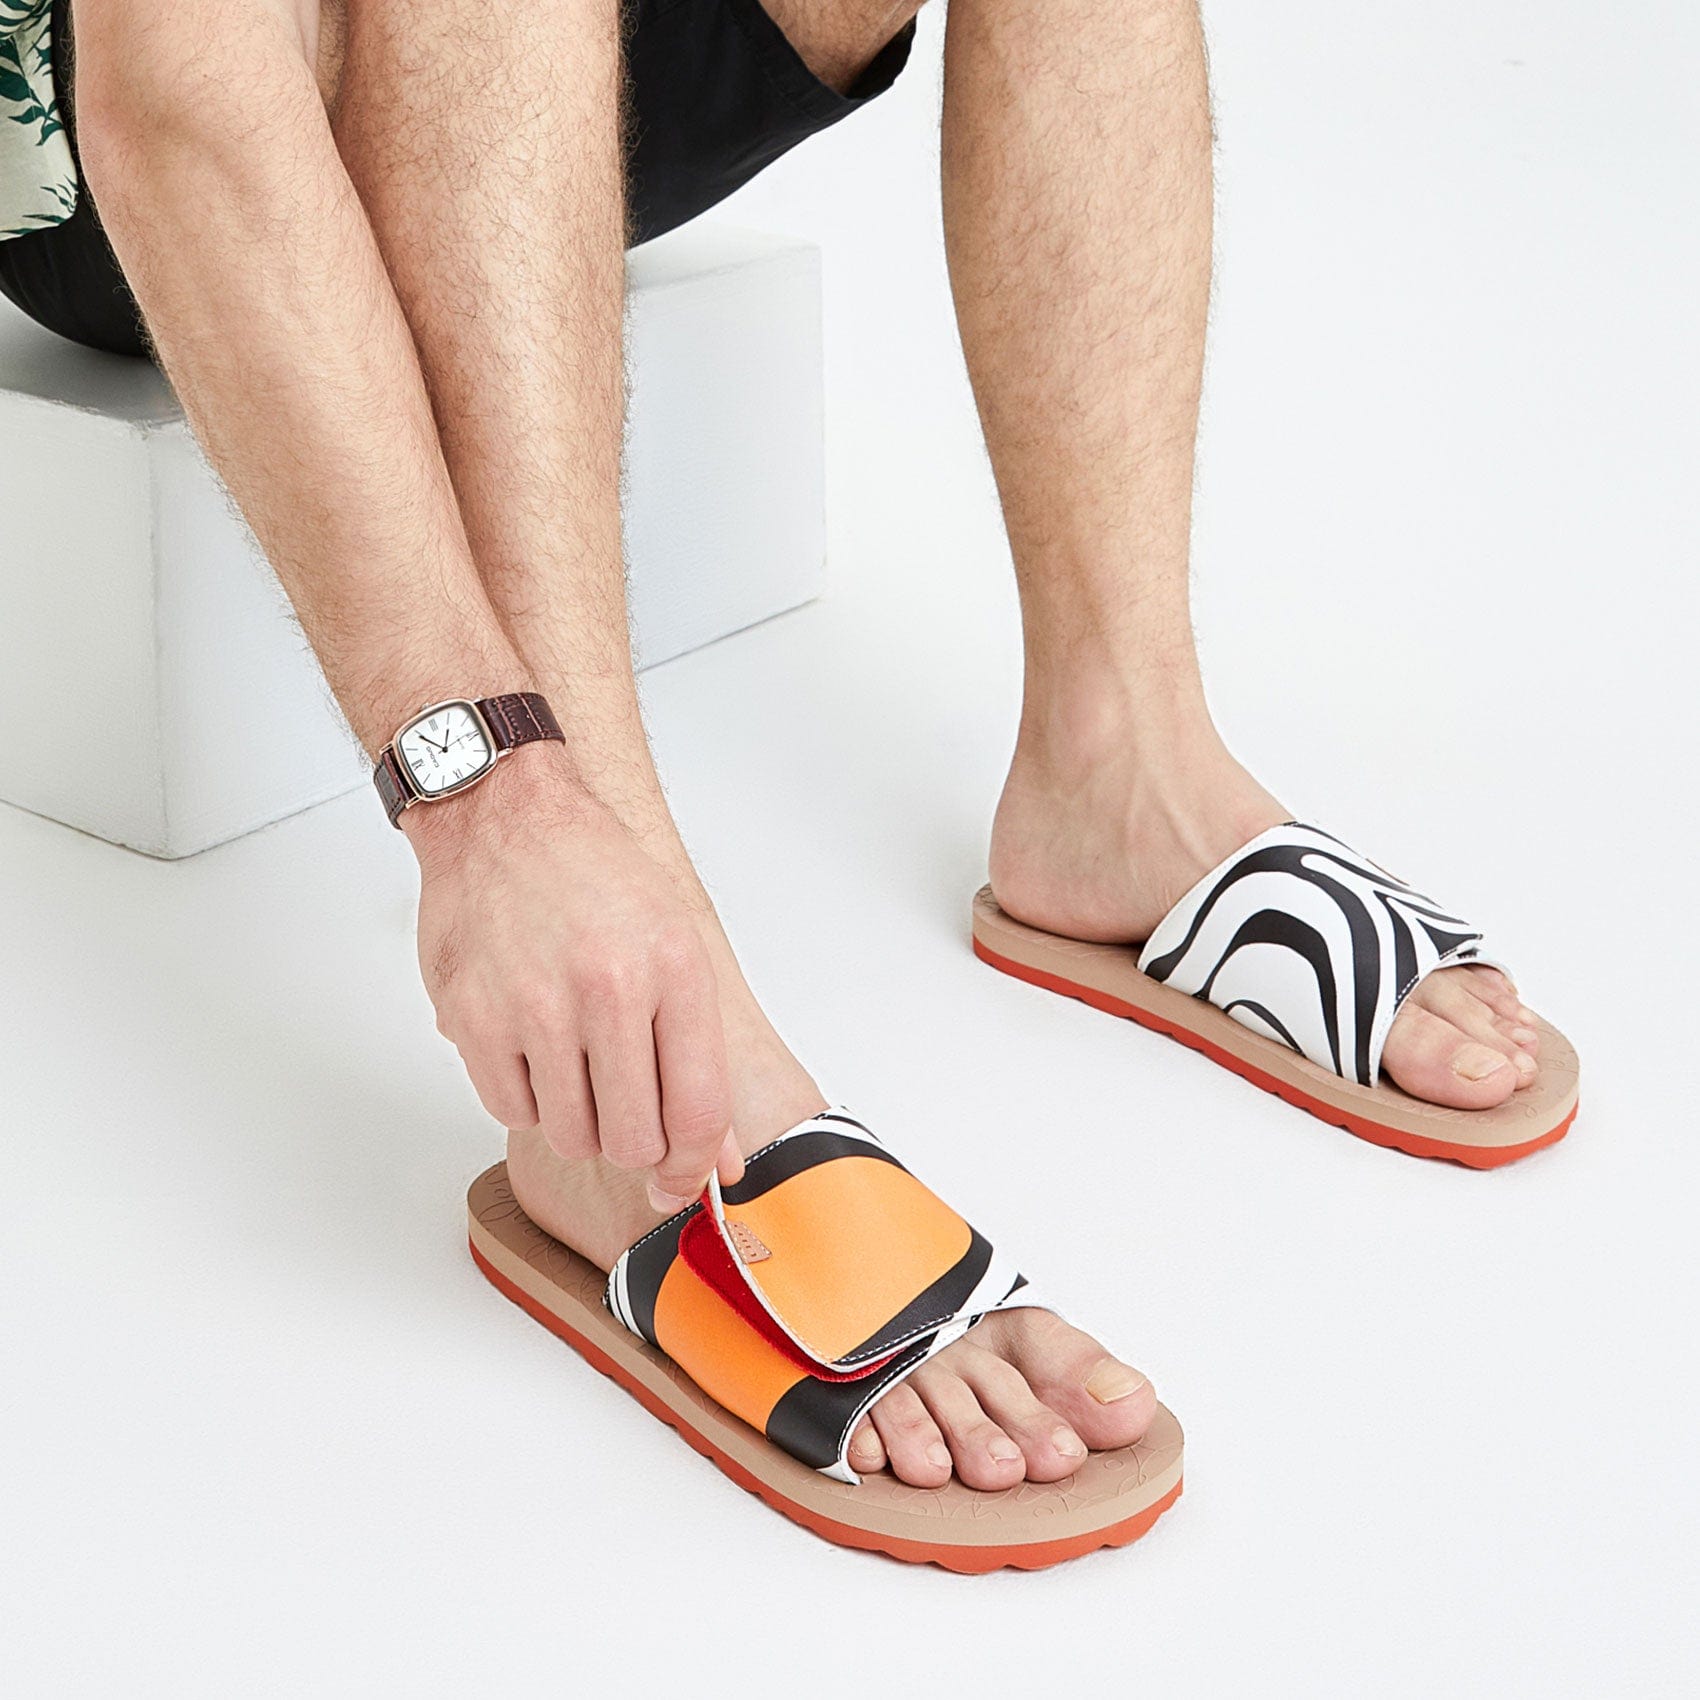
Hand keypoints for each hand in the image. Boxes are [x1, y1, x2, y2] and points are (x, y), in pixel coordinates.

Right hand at [408, 751, 741, 1209]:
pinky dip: (527, 1098)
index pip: (697, 1111)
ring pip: (572, 1136)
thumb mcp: (674, 945)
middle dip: (636, 1144)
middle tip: (628, 1112)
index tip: (684, 1181)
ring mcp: (534, 1005)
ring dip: (580, 1120)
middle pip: (634, 1140)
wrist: (503, 816)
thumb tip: (718, 1157)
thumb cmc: (595, 876)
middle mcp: (607, 987)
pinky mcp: (472, 1017)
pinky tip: (534, 1048)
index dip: (694, 1167)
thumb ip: (700, 1055)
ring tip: (578, 1062)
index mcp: (673, 968)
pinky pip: (511, 1112)